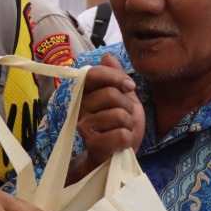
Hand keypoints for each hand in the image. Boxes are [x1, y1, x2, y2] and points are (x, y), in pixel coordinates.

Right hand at [72, 54, 145, 178]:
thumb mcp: (124, 97)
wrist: (117, 155)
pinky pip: (120, 134)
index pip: (93, 74)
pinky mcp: (93, 144)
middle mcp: (81, 108)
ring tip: (123, 130)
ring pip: (118, 115)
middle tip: (126, 116)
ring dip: (129, 124)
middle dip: (127, 106)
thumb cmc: (119, 125)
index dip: (115, 77)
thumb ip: (115, 77)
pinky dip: (128, 139)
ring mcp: (85, 127)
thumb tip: (107, 55)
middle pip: (111, 94)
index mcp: (86, 94)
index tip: (129, 86)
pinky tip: (121, 143)